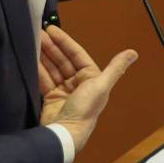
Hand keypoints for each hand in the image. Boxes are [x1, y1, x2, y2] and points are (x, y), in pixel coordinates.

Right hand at [38, 25, 136, 152]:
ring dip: (43, 55)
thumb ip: (115, 68)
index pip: (77, 55)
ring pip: (52, 68)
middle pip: (63, 60)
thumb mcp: (101, 86)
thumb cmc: (85, 109)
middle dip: (51, 47)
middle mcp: (78, 84)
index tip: (52, 29)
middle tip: (37, 32)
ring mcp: (63, 91)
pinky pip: (44, 80)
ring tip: (31, 41)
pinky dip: (38, 69)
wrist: (64, 133)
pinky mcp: (50, 98)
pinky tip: (30, 58)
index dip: (65, 42)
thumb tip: (133, 52)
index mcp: (91, 79)